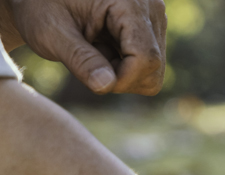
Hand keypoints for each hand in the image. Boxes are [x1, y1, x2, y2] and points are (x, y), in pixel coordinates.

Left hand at [0, 0, 165, 94]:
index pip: (147, 57)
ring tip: (93, 52)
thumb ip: (80, 59)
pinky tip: (102, 49)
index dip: (123, 79)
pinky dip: (125, 67)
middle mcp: (151, 9)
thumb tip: (107, 86)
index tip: (93, 81)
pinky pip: (149, 65)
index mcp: (129, 2)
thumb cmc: (39, 6)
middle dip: (122, 78)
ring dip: (122, 73)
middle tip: (87, 64)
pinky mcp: (151, 28)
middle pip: (154, 66)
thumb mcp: (51, 32)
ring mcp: (154, 19)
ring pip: (154, 70)